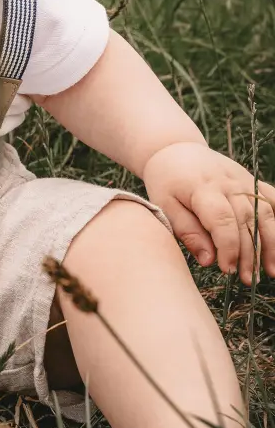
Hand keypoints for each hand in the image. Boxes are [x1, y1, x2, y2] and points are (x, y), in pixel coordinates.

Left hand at [142, 140, 274, 283]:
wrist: (175, 148)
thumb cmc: (167, 181)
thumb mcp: (164, 205)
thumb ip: (187, 231)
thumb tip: (208, 260)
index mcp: (203, 189)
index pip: (223, 221)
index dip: (229, 249)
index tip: (226, 269)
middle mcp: (228, 183)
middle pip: (246, 222)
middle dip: (249, 254)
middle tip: (247, 279)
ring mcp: (243, 180)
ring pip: (264, 214)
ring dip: (270, 244)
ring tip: (270, 270)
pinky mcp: (251, 180)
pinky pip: (272, 198)